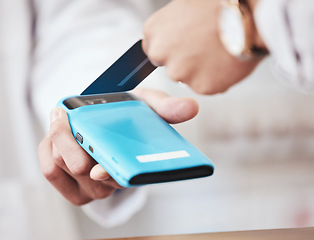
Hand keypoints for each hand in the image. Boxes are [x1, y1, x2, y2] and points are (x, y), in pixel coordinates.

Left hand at [38, 89, 197, 204]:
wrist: (107, 119)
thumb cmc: (129, 114)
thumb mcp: (150, 105)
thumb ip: (167, 107)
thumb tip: (191, 107)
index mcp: (135, 167)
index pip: (125, 178)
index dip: (112, 174)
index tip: (101, 168)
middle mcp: (113, 182)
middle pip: (85, 171)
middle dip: (71, 142)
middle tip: (68, 117)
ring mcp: (90, 187)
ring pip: (64, 167)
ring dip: (58, 139)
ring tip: (63, 119)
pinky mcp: (69, 186)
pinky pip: (50, 171)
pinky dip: (47, 148)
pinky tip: (55, 134)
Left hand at [142, 0, 261, 94]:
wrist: (249, 16)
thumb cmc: (219, 5)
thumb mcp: (184, 5)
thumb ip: (169, 27)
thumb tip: (169, 36)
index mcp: (154, 31)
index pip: (153, 51)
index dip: (171, 49)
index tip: (184, 45)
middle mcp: (162, 54)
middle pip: (170, 67)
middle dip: (184, 61)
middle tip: (204, 47)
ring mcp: (181, 73)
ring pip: (188, 78)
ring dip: (200, 70)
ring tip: (217, 51)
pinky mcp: (201, 86)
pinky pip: (206, 86)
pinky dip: (215, 78)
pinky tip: (225, 61)